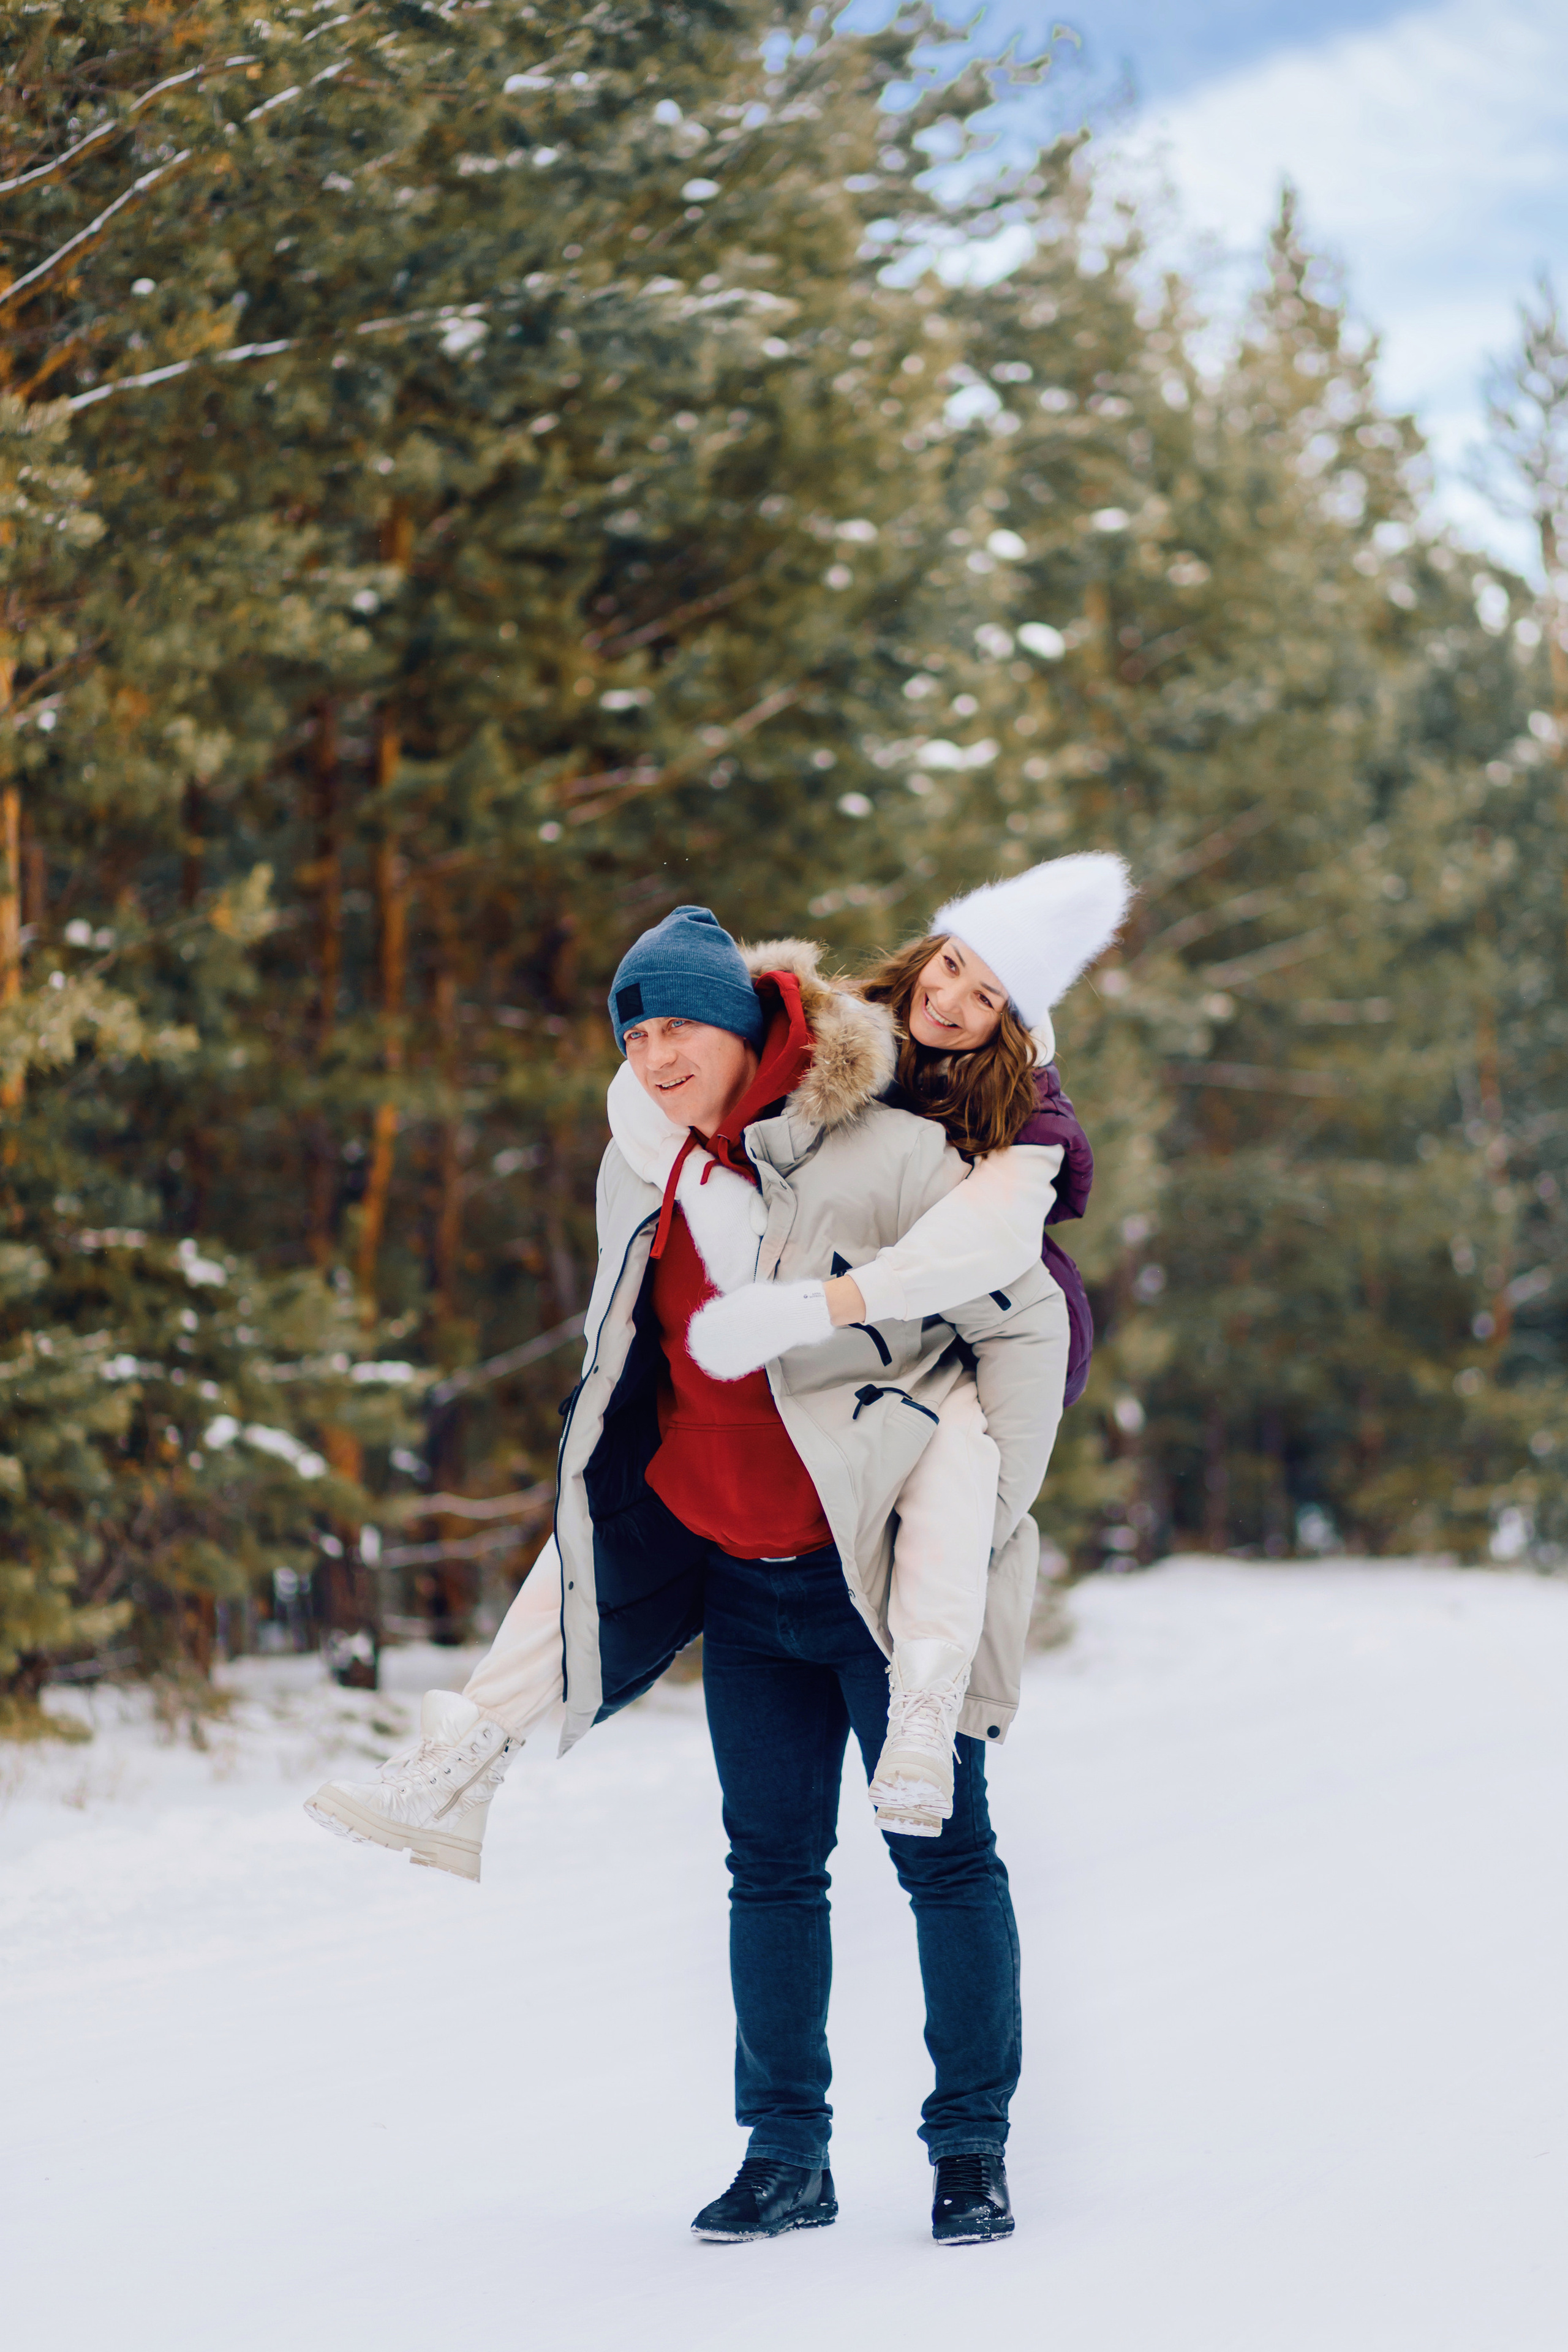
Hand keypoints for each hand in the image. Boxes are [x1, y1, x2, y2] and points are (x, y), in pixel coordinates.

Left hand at [687, 1280, 833, 1379]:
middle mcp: (738, 1333)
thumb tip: (707, 1312)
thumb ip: (725, 1303)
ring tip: (703, 1353)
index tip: (699, 1322)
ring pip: (719, 1358)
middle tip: (696, 1339)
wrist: (796, 1315)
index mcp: (734, 1315)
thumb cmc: (770, 1300)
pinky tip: (717, 1364)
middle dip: (700, 1342)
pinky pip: (733, 1366)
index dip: (698, 1325)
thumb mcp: (746, 1293)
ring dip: (708, 1356)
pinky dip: (722, 1366)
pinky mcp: (755, 1358)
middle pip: (709, 1344)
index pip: (705, 1325)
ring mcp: (746, 1347)